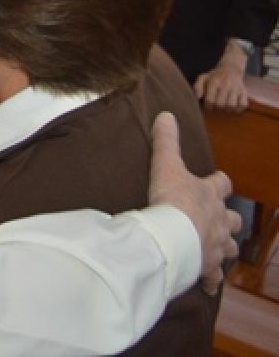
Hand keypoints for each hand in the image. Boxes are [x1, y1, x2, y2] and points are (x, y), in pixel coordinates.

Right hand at [146, 112, 239, 294]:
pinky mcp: (207, 266)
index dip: (219, 182)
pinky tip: (207, 284)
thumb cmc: (172, 200)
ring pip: (229, 248)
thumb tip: (166, 115)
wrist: (174, 236)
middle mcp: (219, 221)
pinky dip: (211, 280)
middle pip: (233, 220)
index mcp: (210, 195)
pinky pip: (213, 277)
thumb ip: (166, 141)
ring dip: (223, 248)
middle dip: (228, 220)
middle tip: (217, 220)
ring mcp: (216, 245)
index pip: (222, 184)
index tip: (216, 182)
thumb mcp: (166, 165)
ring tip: (214, 249)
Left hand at [193, 52, 249, 111]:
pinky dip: (238, 109)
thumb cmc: (214, 76)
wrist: (230, 69)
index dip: (207, 106)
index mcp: (215, 81)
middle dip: (216, 109)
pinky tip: (232, 108)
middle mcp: (226, 84)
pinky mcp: (244, 91)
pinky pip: (243, 105)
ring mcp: (237, 88)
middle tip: (215, 109)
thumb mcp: (203, 78)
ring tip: (223, 109)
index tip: (207, 107)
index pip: (210, 100)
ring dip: (226, 110)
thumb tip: (198, 98)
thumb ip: (197, 87)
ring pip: (232, 106)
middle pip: (220, 104)